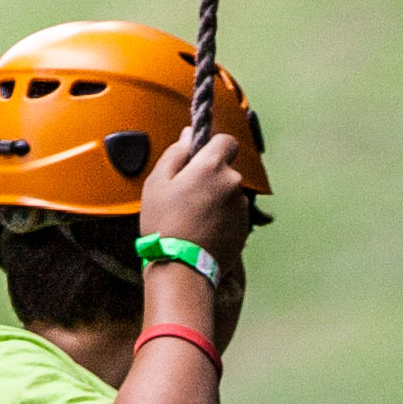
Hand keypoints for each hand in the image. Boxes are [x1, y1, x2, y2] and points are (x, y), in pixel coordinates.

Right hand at [138, 125, 253, 260]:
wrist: (182, 267)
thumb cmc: (164, 224)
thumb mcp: (157, 183)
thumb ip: (175, 154)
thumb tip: (188, 135)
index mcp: (212, 166)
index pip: (227, 140)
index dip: (213, 146)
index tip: (200, 159)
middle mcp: (233, 182)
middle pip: (226, 169)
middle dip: (211, 176)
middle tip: (187, 195)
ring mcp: (242, 206)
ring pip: (230, 192)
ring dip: (217, 198)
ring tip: (193, 218)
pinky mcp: (245, 226)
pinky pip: (233, 213)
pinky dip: (222, 217)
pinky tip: (203, 230)